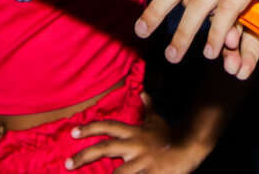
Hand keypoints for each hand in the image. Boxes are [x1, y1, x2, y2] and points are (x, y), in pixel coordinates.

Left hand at [70, 104, 208, 173]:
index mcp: (134, 133)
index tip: (74, 132)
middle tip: (68, 163)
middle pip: (105, 148)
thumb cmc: (170, 135)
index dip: (90, 128)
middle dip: (84, 156)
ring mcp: (143, 161)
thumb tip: (143, 94)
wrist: (190, 147)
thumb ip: (148, 108)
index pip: (108, 127)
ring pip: (119, 172)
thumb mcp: (157, 121)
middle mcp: (135, 146)